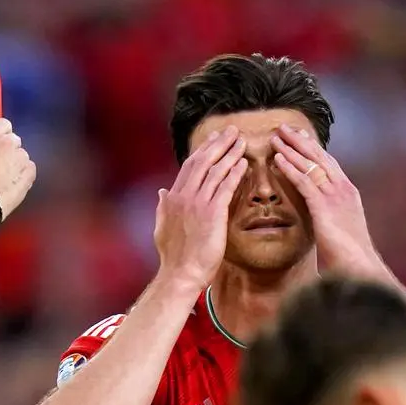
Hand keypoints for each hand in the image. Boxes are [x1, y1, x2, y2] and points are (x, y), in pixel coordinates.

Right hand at [0, 118, 36, 216]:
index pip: (4, 124)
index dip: (2, 134)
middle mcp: (8, 142)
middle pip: (14, 140)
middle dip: (9, 150)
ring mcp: (21, 156)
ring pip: (22, 156)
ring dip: (16, 164)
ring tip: (4, 179)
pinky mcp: (30, 171)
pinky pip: (29, 169)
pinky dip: (24, 175)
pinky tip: (13, 184)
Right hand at [154, 126, 248, 288]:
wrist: (180, 274)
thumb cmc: (174, 257)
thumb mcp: (162, 228)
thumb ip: (162, 207)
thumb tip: (161, 192)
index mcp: (172, 198)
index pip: (189, 166)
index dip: (203, 150)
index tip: (214, 139)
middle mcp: (183, 196)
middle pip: (202, 162)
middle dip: (218, 144)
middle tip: (232, 131)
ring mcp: (197, 204)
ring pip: (215, 171)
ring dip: (230, 154)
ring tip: (242, 141)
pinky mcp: (212, 214)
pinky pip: (225, 187)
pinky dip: (235, 173)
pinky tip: (244, 163)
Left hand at [270, 125, 385, 276]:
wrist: (360, 268)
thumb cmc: (350, 257)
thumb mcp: (340, 231)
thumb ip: (330, 219)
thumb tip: (322, 220)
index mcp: (348, 193)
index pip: (329, 164)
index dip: (314, 149)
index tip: (301, 137)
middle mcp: (344, 189)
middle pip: (320, 157)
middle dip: (300, 141)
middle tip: (284, 128)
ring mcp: (335, 196)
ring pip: (311, 165)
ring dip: (291, 149)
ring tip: (275, 137)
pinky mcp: (324, 206)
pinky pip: (304, 182)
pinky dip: (290, 168)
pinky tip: (277, 159)